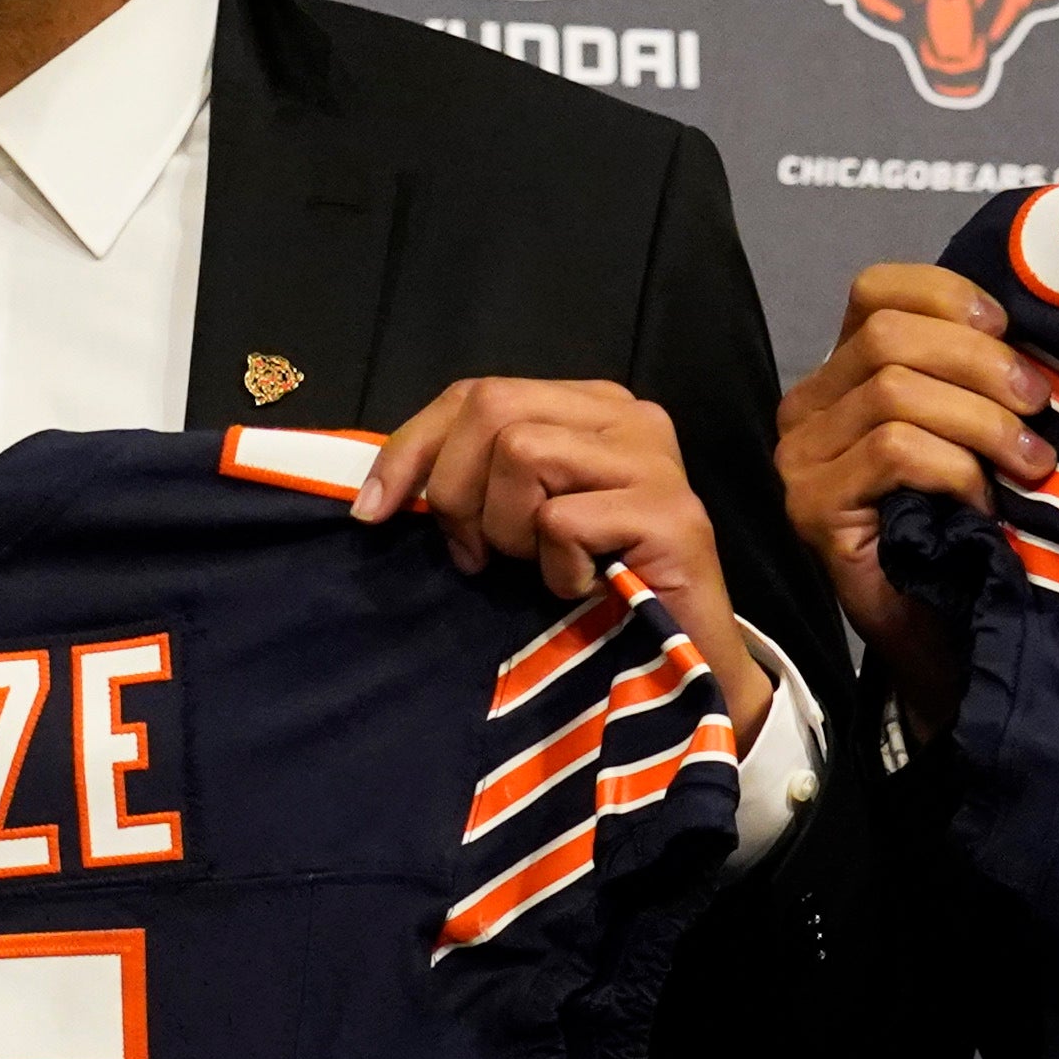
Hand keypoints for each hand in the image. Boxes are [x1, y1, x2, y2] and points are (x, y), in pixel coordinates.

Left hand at [356, 381, 773, 744]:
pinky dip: (554, 568)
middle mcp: (630, 417)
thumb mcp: (521, 519)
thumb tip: (382, 489)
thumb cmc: (595, 591)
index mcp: (591, 406)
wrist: (686, 665)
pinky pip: (561, 519)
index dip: (411, 447)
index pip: (477, 392)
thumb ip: (477, 477)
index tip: (373, 511)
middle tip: (474, 557)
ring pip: (522, 453)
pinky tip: (582, 589)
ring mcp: (655, 461)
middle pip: (493, 409)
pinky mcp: (671, 513)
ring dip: (508, 529)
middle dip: (457, 491)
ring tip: (537, 568)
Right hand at [775, 265, 1053, 736]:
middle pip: (887, 335)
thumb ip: (976, 378)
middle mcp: (806, 409)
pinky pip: (894, 452)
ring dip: (982, 421)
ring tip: (1031, 463)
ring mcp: (800, 461)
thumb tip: (1031, 333)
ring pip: (894, 392)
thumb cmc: (965, 532)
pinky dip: (955, 467)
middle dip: (981, 363)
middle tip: (1041, 405)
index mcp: (842, 376)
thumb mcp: (975, 434)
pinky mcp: (812, 508)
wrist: (944, 638)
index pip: (875, 290)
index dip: (948, 296)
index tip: (1011, 331)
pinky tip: (982, 502)